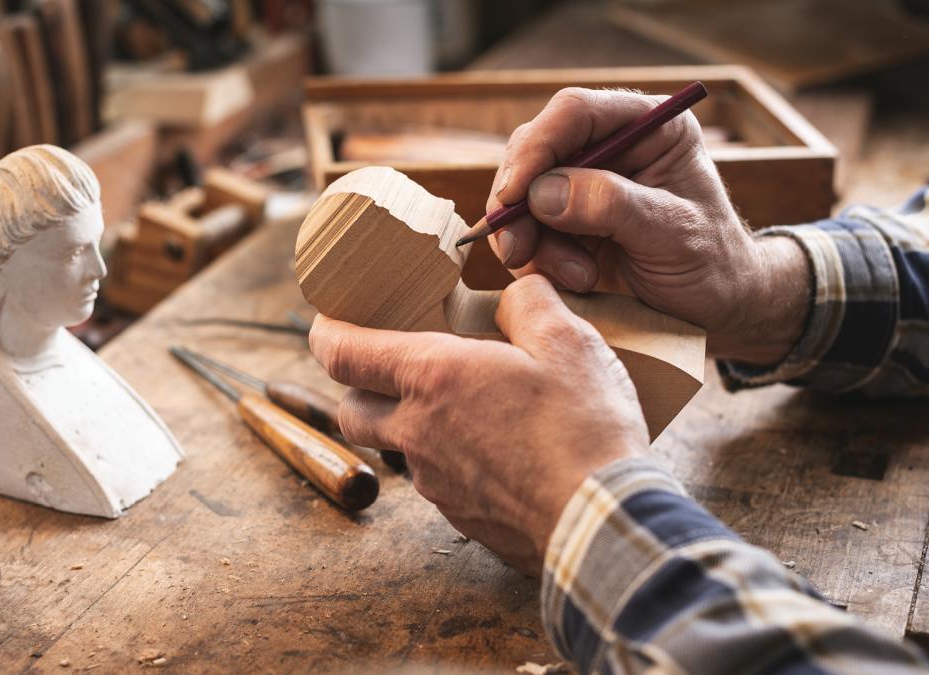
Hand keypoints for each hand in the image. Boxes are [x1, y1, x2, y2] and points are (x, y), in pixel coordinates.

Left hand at [309, 275, 647, 575]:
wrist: (603, 522)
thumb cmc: (584, 429)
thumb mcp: (569, 341)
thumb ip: (531, 303)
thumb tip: (518, 291)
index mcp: (434, 378)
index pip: (342, 354)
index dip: (325, 333)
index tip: (328, 322)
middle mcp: (419, 432)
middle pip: (351, 409)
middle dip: (356, 385)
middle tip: (386, 366)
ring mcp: (436, 481)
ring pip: (397, 447)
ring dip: (410, 424)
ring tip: (458, 406)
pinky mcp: (461, 517)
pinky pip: (437, 481)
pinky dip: (449, 459)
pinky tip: (496, 450)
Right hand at [487, 87, 809, 364]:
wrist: (719, 308)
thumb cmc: (713, 263)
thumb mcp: (673, 233)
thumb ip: (613, 205)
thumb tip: (543, 192)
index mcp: (647, 127)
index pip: (575, 113)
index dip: (537, 146)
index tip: (513, 194)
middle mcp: (609, 147)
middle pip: (535, 151)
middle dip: (519, 202)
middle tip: (518, 250)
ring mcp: (583, 186)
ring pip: (521, 196)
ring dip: (530, 240)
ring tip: (578, 277)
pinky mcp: (566, 223)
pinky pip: (526, 232)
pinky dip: (537, 260)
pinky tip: (578, 281)